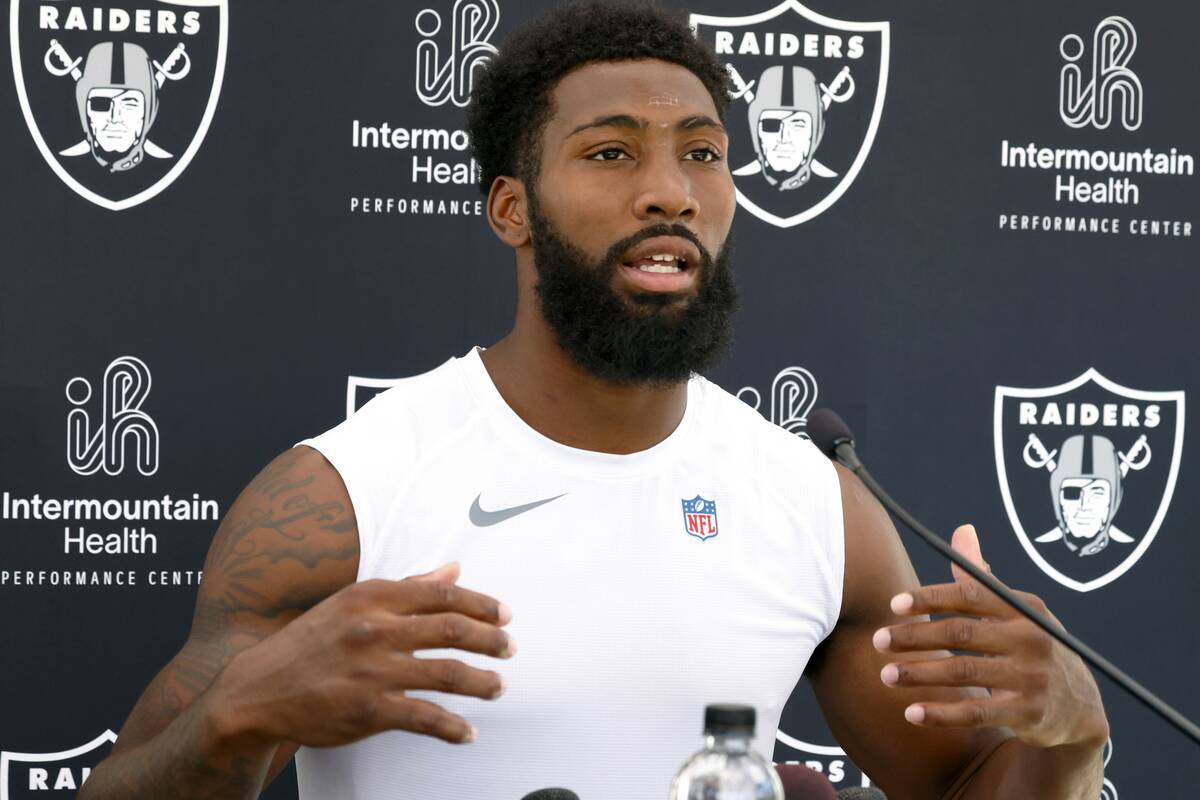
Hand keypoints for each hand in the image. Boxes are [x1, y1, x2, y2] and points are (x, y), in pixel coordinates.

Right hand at [211, 562, 514, 746]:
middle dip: (490, 640)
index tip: (505, 615)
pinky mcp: (369, 710)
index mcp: (372, 596)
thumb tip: (454, 569)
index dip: (481, 604)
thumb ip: (407, 587)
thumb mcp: (353, 603)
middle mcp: (375, 628)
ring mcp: (373, 670)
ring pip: (447, 673)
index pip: (442, 594)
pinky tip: (468, 731)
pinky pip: (425, 718)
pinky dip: (454, 727)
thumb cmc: (310, 642)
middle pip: (452, 629)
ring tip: (499, 686)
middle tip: (510, 648)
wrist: (258, 690)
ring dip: (482, 681)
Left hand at [872, 525, 1108, 749]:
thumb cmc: (1033, 647)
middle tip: (878, 641)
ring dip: (919, 673)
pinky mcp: (1028, 712)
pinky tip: (911, 713)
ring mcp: (1031, 676)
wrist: (1080, 706)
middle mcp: (1031, 638)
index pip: (970, 595)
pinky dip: (942, 713)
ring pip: (963, 672)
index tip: (893, 604)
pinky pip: (976, 712)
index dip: (930, 598)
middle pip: (960, 632)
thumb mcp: (1018, 611)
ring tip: (886, 675)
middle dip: (914, 636)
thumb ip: (982, 579)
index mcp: (1024, 608)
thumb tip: (962, 531)